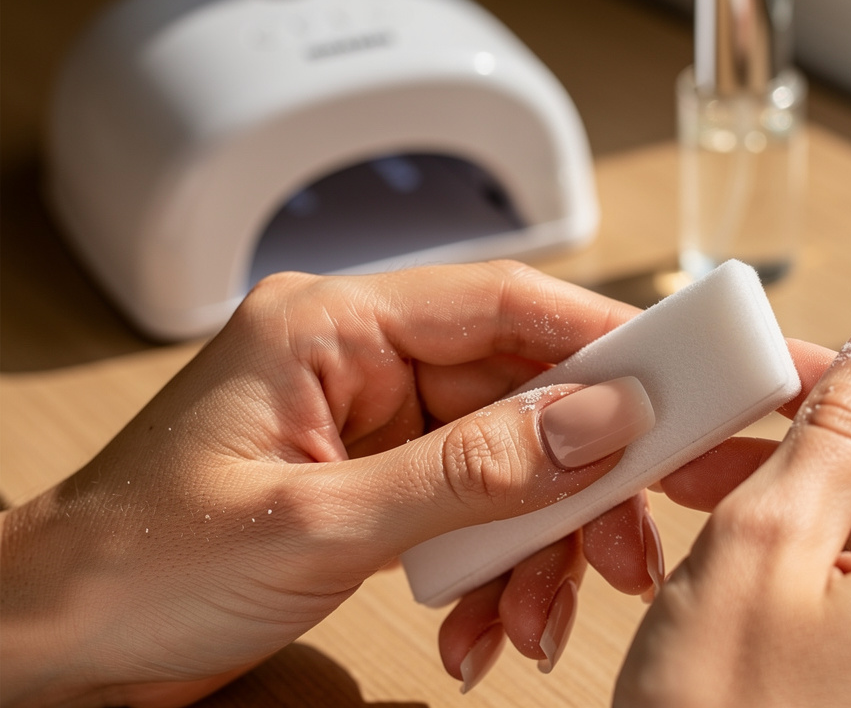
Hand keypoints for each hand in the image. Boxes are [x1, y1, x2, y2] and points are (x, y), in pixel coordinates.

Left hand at [0, 262, 663, 706]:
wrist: (56, 644)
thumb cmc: (137, 566)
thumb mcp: (319, 523)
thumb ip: (470, 470)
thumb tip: (598, 421)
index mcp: (332, 328)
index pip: (505, 305)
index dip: (608, 340)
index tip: (689, 382)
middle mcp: (361, 364)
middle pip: (523, 394)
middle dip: (584, 479)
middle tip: (634, 543)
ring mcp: (374, 428)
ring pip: (510, 465)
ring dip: (540, 547)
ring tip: (538, 622)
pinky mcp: (379, 484)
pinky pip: (474, 513)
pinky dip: (495, 574)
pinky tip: (487, 630)